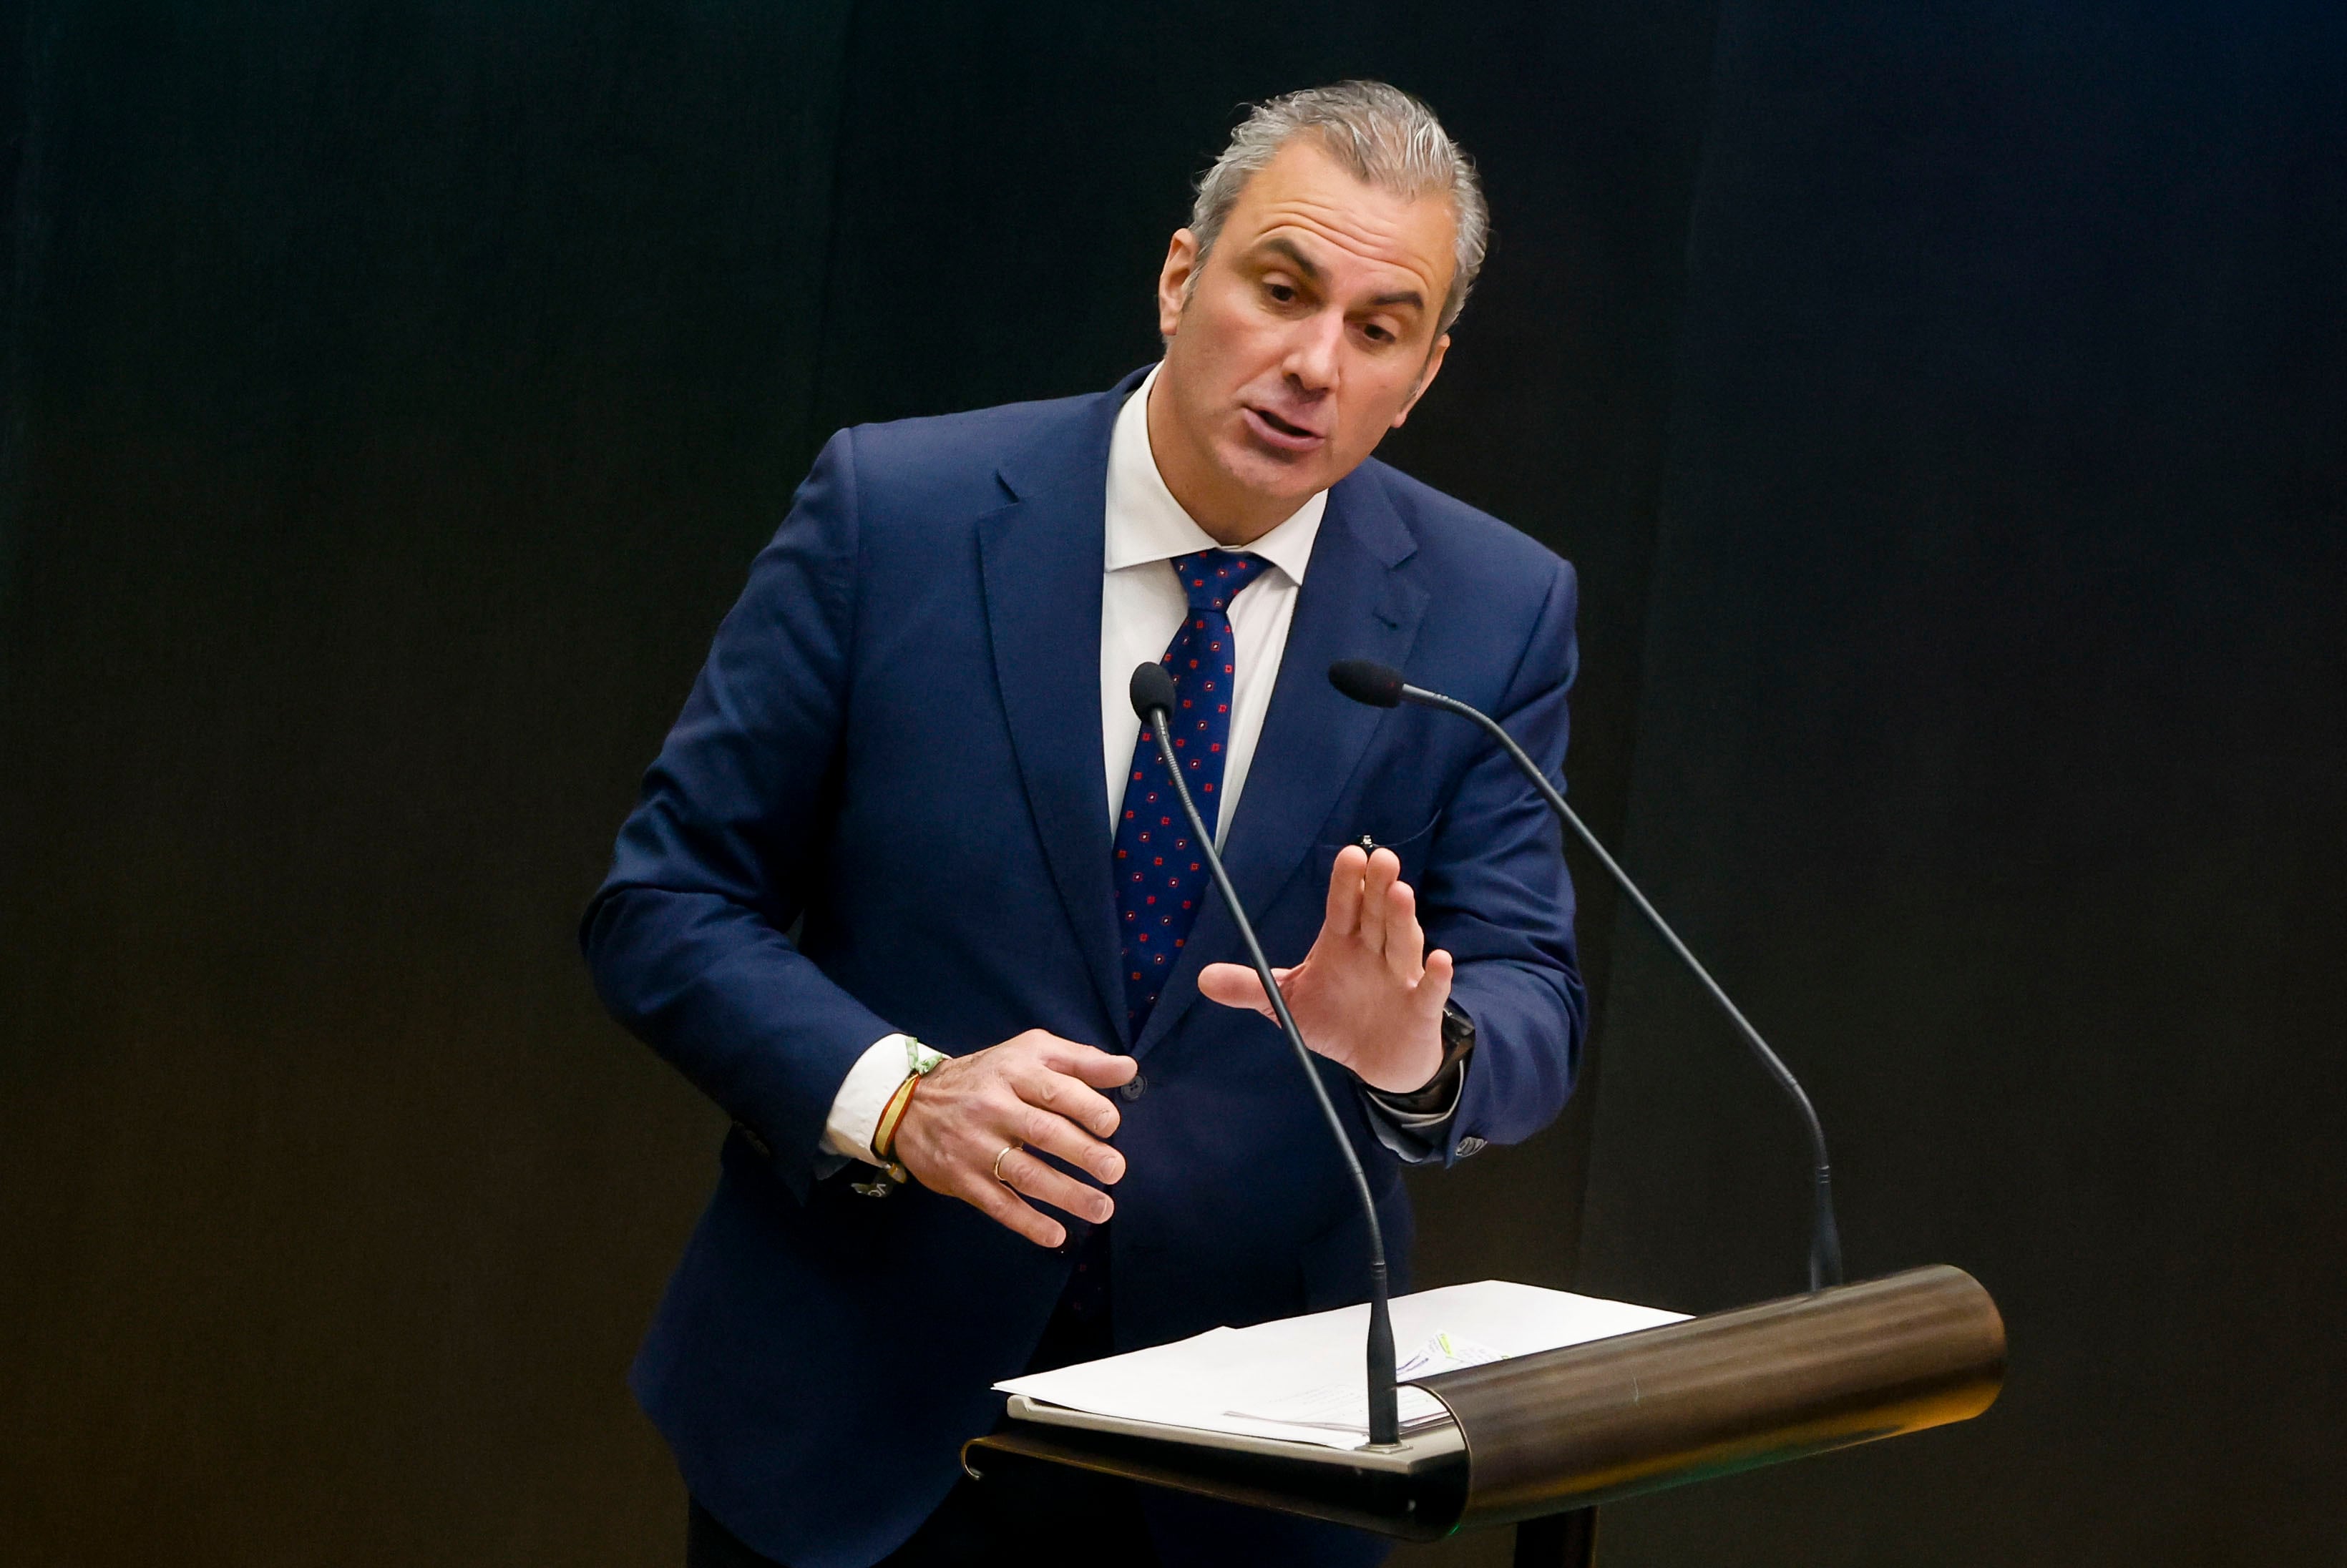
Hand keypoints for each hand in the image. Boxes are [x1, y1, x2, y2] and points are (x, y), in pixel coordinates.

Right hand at [892, 1029, 1136, 1247]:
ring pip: (1024, 1173)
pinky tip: (1056, 1235)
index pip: (1054, 1089)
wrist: (911, 1103)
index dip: (1086, 1107)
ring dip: (1066, 1194)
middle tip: (1115, 1170)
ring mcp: (975, 1146)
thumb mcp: (1029, 1052)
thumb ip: (1080, 1060)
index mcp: (1013, 1072)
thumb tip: (1128, 1069)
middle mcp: (993, 1108)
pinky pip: (998, 1204)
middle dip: (1083, 1153)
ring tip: (1101, 1209)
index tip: (1111, 1125)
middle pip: (1043, 1132)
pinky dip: (1027, 1223)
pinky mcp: (962, 1179)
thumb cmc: (987, 1076)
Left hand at [1198, 845, 1450, 1092]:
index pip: (1345, 908)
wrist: (1379, 1060)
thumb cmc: (1337, 1019)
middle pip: (1377, 916)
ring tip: (1401, 895)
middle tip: (1381, 859)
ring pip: (1403, 945)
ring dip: (1403, 921)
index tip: (1351, 856)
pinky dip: (1437, 978)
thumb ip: (1250, 988)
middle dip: (1378, 889)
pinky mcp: (1421, 1008)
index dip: (1347, 884)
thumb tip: (1201, 979)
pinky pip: (1431, 991)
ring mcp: (1402, 977)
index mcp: (1344, 943)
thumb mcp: (1289, 1002)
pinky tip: (1441, 962)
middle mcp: (1375, 952)